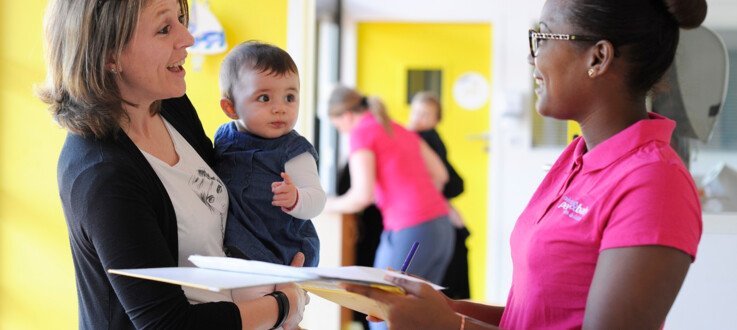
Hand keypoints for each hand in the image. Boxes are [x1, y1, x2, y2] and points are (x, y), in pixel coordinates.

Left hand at [272, 172, 297, 210]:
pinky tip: (274, 202)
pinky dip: (274, 202)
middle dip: (275, 191)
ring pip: (276, 197)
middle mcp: (291, 189)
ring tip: (278, 197)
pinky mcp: (288, 203)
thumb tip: (273, 190)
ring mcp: (290, 196)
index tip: (282, 174)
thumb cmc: (284, 189)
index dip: (285, 176)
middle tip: (277, 192)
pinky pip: (277, 203)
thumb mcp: (280, 184)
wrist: (293, 198)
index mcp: (289, 183)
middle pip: (277, 190)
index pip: (287, 178)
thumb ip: (274, 185)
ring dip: (275, 197)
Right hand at [276, 252, 309, 329]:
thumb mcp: (291, 275)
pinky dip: (288, 322)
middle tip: (294, 302)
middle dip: (301, 302)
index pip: (305, 294)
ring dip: (294, 312)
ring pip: (299, 313)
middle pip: (305, 303)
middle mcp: (301, 305)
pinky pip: (291, 323)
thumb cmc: (285, 291)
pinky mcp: (292, 323)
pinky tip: (284, 323)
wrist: (282, 306)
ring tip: (288, 311)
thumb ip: (296, 265)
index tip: (301, 293)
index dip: (303, 293)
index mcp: (301, 294)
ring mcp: (298, 314)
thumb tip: (301, 254)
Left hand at [344, 274, 460, 328]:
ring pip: (385, 314)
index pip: (371, 294)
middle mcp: (392, 319)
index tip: (342, 284)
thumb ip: (402, 280)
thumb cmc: (437, 307)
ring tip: (409, 305)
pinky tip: (410, 313)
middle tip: (376, 290)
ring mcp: (394, 329)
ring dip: (389, 308)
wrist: (449, 328)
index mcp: (396, 306)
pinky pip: (392, 322)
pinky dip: (396, 316)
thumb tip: (386, 274)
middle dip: (373, 298)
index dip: (356, 288)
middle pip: (376, 305)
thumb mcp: (422, 288)